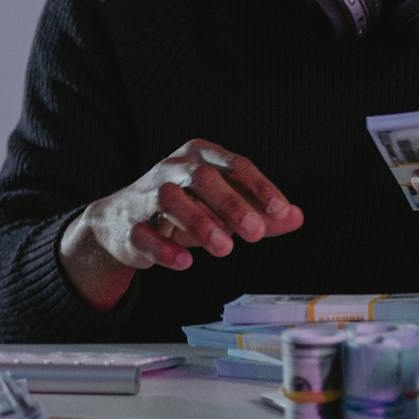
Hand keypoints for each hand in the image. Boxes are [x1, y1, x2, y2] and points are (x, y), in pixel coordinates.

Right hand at [75, 140, 303, 273]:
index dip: (259, 187)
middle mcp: (172, 168)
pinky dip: (165, 249)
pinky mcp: (129, 226)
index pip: (234, 165)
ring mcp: (146, 195)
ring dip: (200, 223)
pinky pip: (145, 234)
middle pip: (202, 178)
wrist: (121, 222)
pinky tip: (185, 263)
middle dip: (231, 204)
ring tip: (225, 248)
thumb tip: (296, 217)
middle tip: (256, 233)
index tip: (280, 210)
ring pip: (170, 201)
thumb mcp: (224, 207)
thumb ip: (260, 212)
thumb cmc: (184, 208)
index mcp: (199, 156)